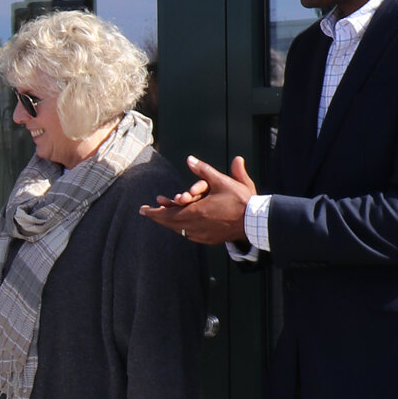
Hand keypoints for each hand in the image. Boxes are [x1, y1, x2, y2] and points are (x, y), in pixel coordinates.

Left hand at [140, 156, 255, 245]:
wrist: (255, 221)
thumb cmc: (240, 200)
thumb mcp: (222, 181)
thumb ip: (204, 170)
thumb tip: (190, 159)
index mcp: (196, 212)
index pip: (167, 215)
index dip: (153, 212)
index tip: (142, 210)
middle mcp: (196, 226)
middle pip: (170, 224)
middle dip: (158, 216)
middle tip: (148, 211)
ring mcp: (202, 235)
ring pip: (179, 230)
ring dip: (171, 221)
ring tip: (163, 214)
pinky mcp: (209, 239)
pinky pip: (190, 234)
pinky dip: (182, 228)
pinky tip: (181, 223)